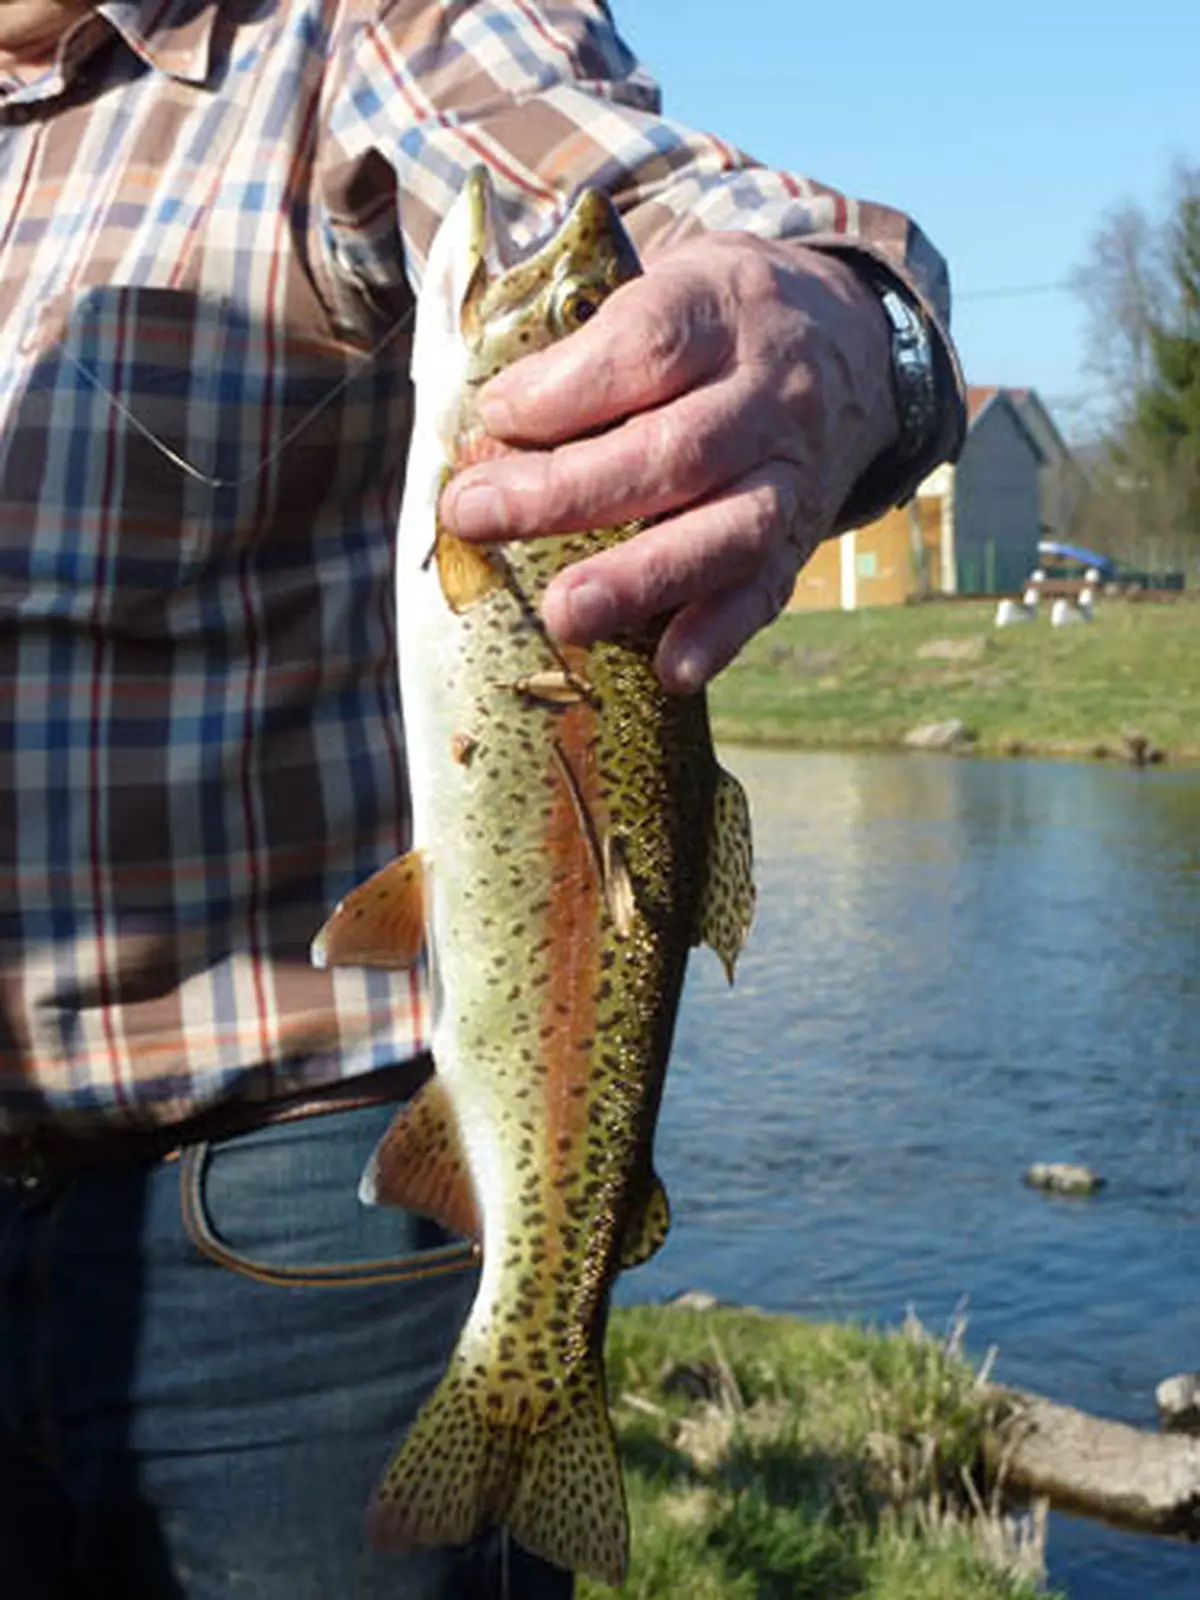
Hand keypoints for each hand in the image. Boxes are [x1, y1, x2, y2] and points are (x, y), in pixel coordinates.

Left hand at [439, 232, 898, 692]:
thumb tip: (490, 426)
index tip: (496, 414)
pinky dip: (719, 634)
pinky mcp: (801, 540)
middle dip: (567, 492)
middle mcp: (769, 394)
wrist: (851, 345)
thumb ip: (587, 346)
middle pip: (676, 450)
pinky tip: (669, 668)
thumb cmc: (718, 325)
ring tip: (566, 614)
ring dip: (642, 579)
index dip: (566, 388)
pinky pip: (767, 592)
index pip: (650, 345)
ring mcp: (792, 473)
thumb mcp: (666, 289)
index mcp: (723, 311)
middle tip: (474, 516)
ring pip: (727, 530)